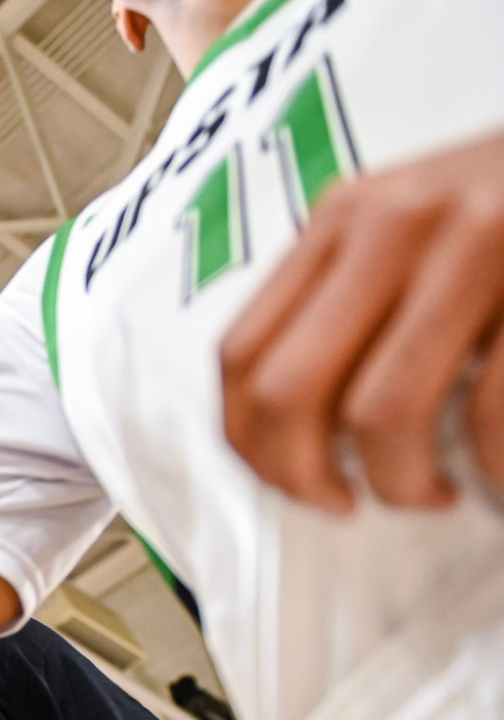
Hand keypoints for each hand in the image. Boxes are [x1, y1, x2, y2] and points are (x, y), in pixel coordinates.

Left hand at [221, 131, 503, 511]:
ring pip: (383, 413)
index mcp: (344, 217)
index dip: (253, 445)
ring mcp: (476, 247)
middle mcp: (394, 224)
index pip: (241, 354)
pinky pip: (492, 415)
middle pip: (290, 390)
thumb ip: (351, 295)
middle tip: (356, 503)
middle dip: (310, 477)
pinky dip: (493, 472)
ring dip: (405, 484)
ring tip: (444, 491)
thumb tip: (296, 430)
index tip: (297, 485)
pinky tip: (501, 479)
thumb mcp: (418, 222)